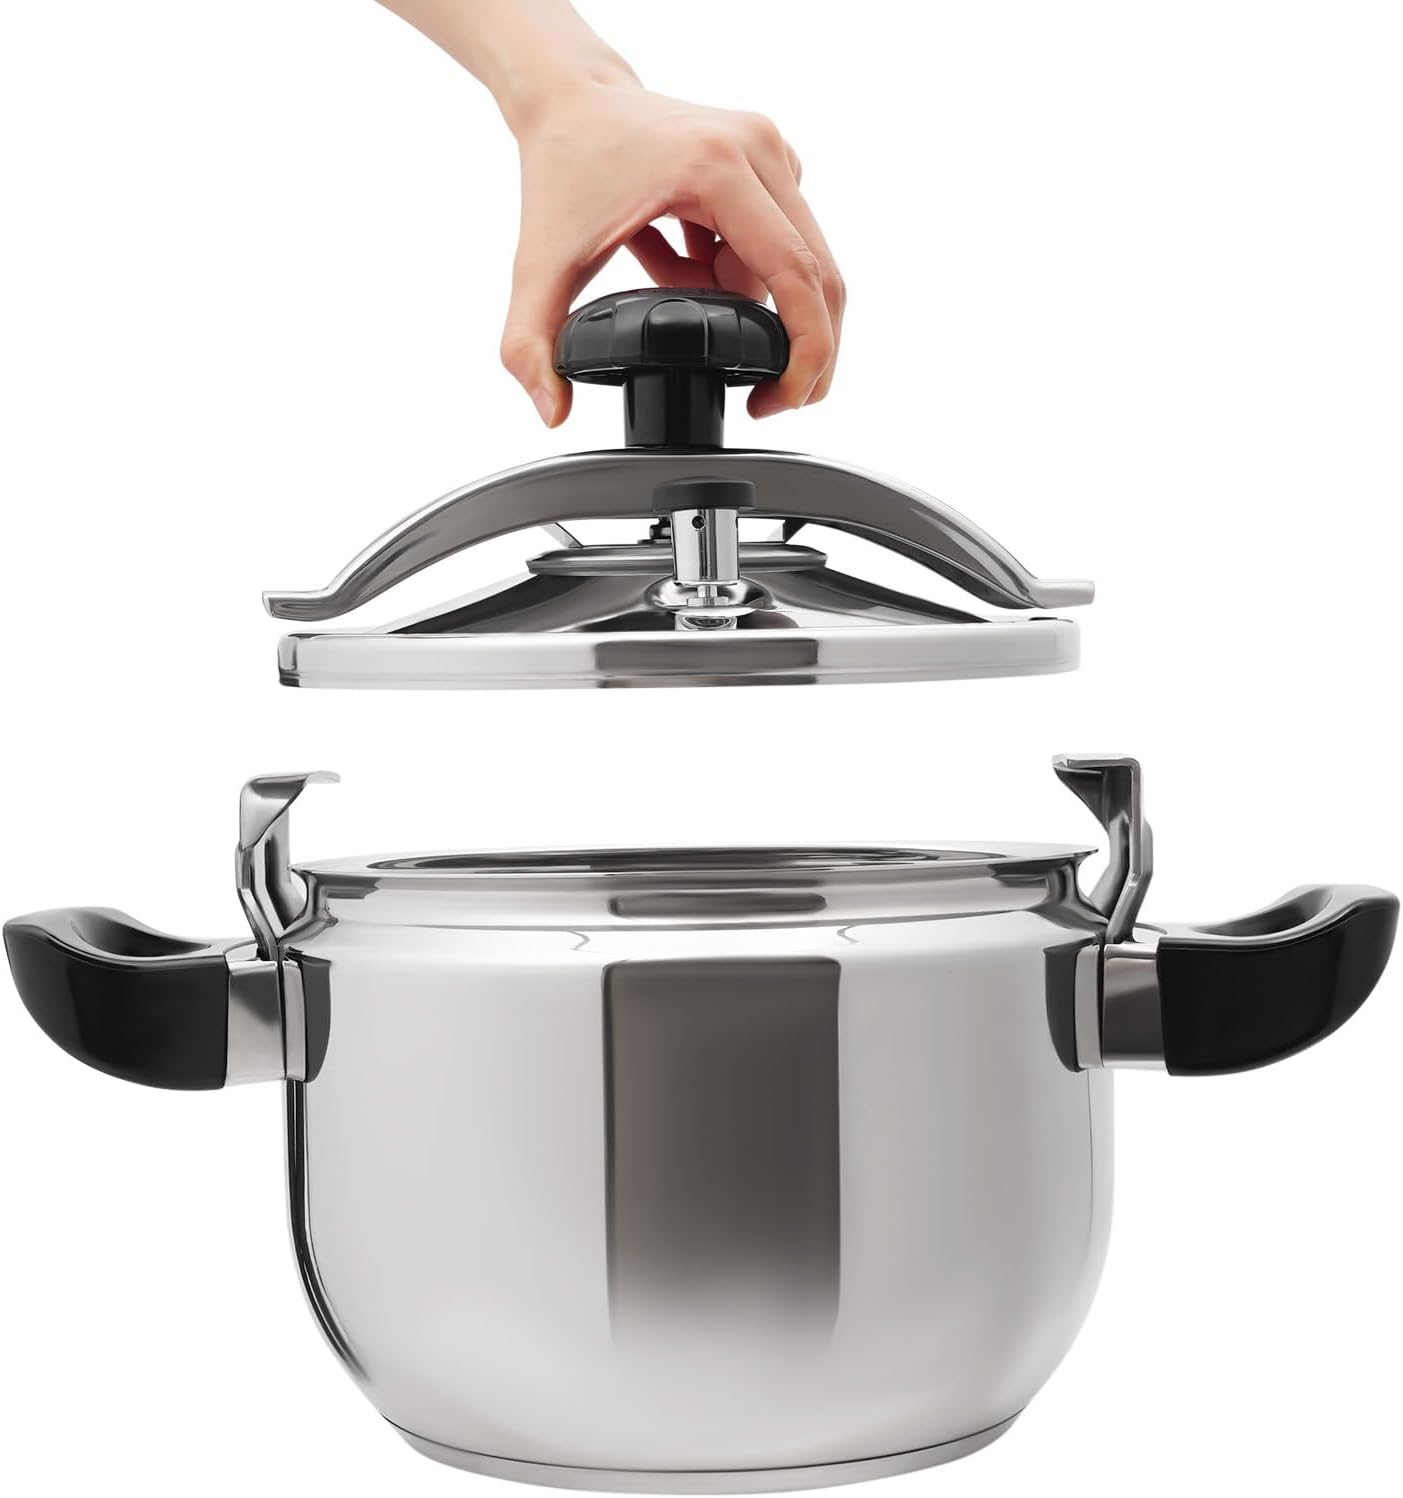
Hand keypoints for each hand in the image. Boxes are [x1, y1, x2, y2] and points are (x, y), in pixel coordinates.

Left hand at [502, 80, 843, 426]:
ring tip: (679, 287)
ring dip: (751, 302)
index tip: (785, 398)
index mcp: (716, 168)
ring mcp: (771, 150)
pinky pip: (781, 242)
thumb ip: (531, 345)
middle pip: (817, 276)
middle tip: (765, 395)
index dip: (806, 352)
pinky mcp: (771, 159)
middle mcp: (759, 149)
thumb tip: (550, 411)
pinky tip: (690, 262)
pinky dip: (741, 274)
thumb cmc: (561, 164)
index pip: (797, 276)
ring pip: (798, 263)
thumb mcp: (539, 265)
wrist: (567, 96)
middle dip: (799, 348)